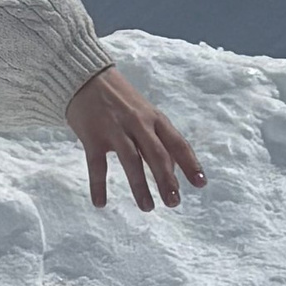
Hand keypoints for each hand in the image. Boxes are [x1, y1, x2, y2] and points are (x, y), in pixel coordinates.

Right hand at [67, 66, 206, 211]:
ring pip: (131, 161)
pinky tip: (100, 203)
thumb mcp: (144, 112)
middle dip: (166, 180)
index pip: (177, 143)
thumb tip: (172, 170)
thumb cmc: (119, 99)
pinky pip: (97, 164)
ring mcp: (114, 129)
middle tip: (173, 203)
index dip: (190, 164)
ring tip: (148, 207)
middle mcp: (138, 123)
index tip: (200, 184)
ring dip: (140, 186)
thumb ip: (157, 138)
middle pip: (156, 154)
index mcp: (154, 118)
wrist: (85, 78)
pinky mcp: (92, 135)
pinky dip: (99, 185)